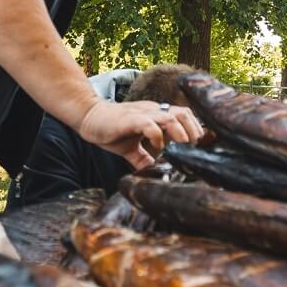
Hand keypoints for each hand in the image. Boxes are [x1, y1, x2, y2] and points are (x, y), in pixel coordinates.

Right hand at [77, 100, 203, 169]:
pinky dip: (157, 135)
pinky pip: (149, 124)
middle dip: (193, 130)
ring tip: (182, 147)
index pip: (184, 116)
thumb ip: (143, 158)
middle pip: (184, 113)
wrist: (88, 117)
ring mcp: (142, 114)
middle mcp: (153, 111)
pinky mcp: (130, 119)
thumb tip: (153, 174)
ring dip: (181, 132)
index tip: (198, 148)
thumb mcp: (130, 148)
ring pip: (170, 116)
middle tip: (194, 148)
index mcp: (156, 116)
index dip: (194, 130)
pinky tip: (158, 147)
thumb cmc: (110, 130)